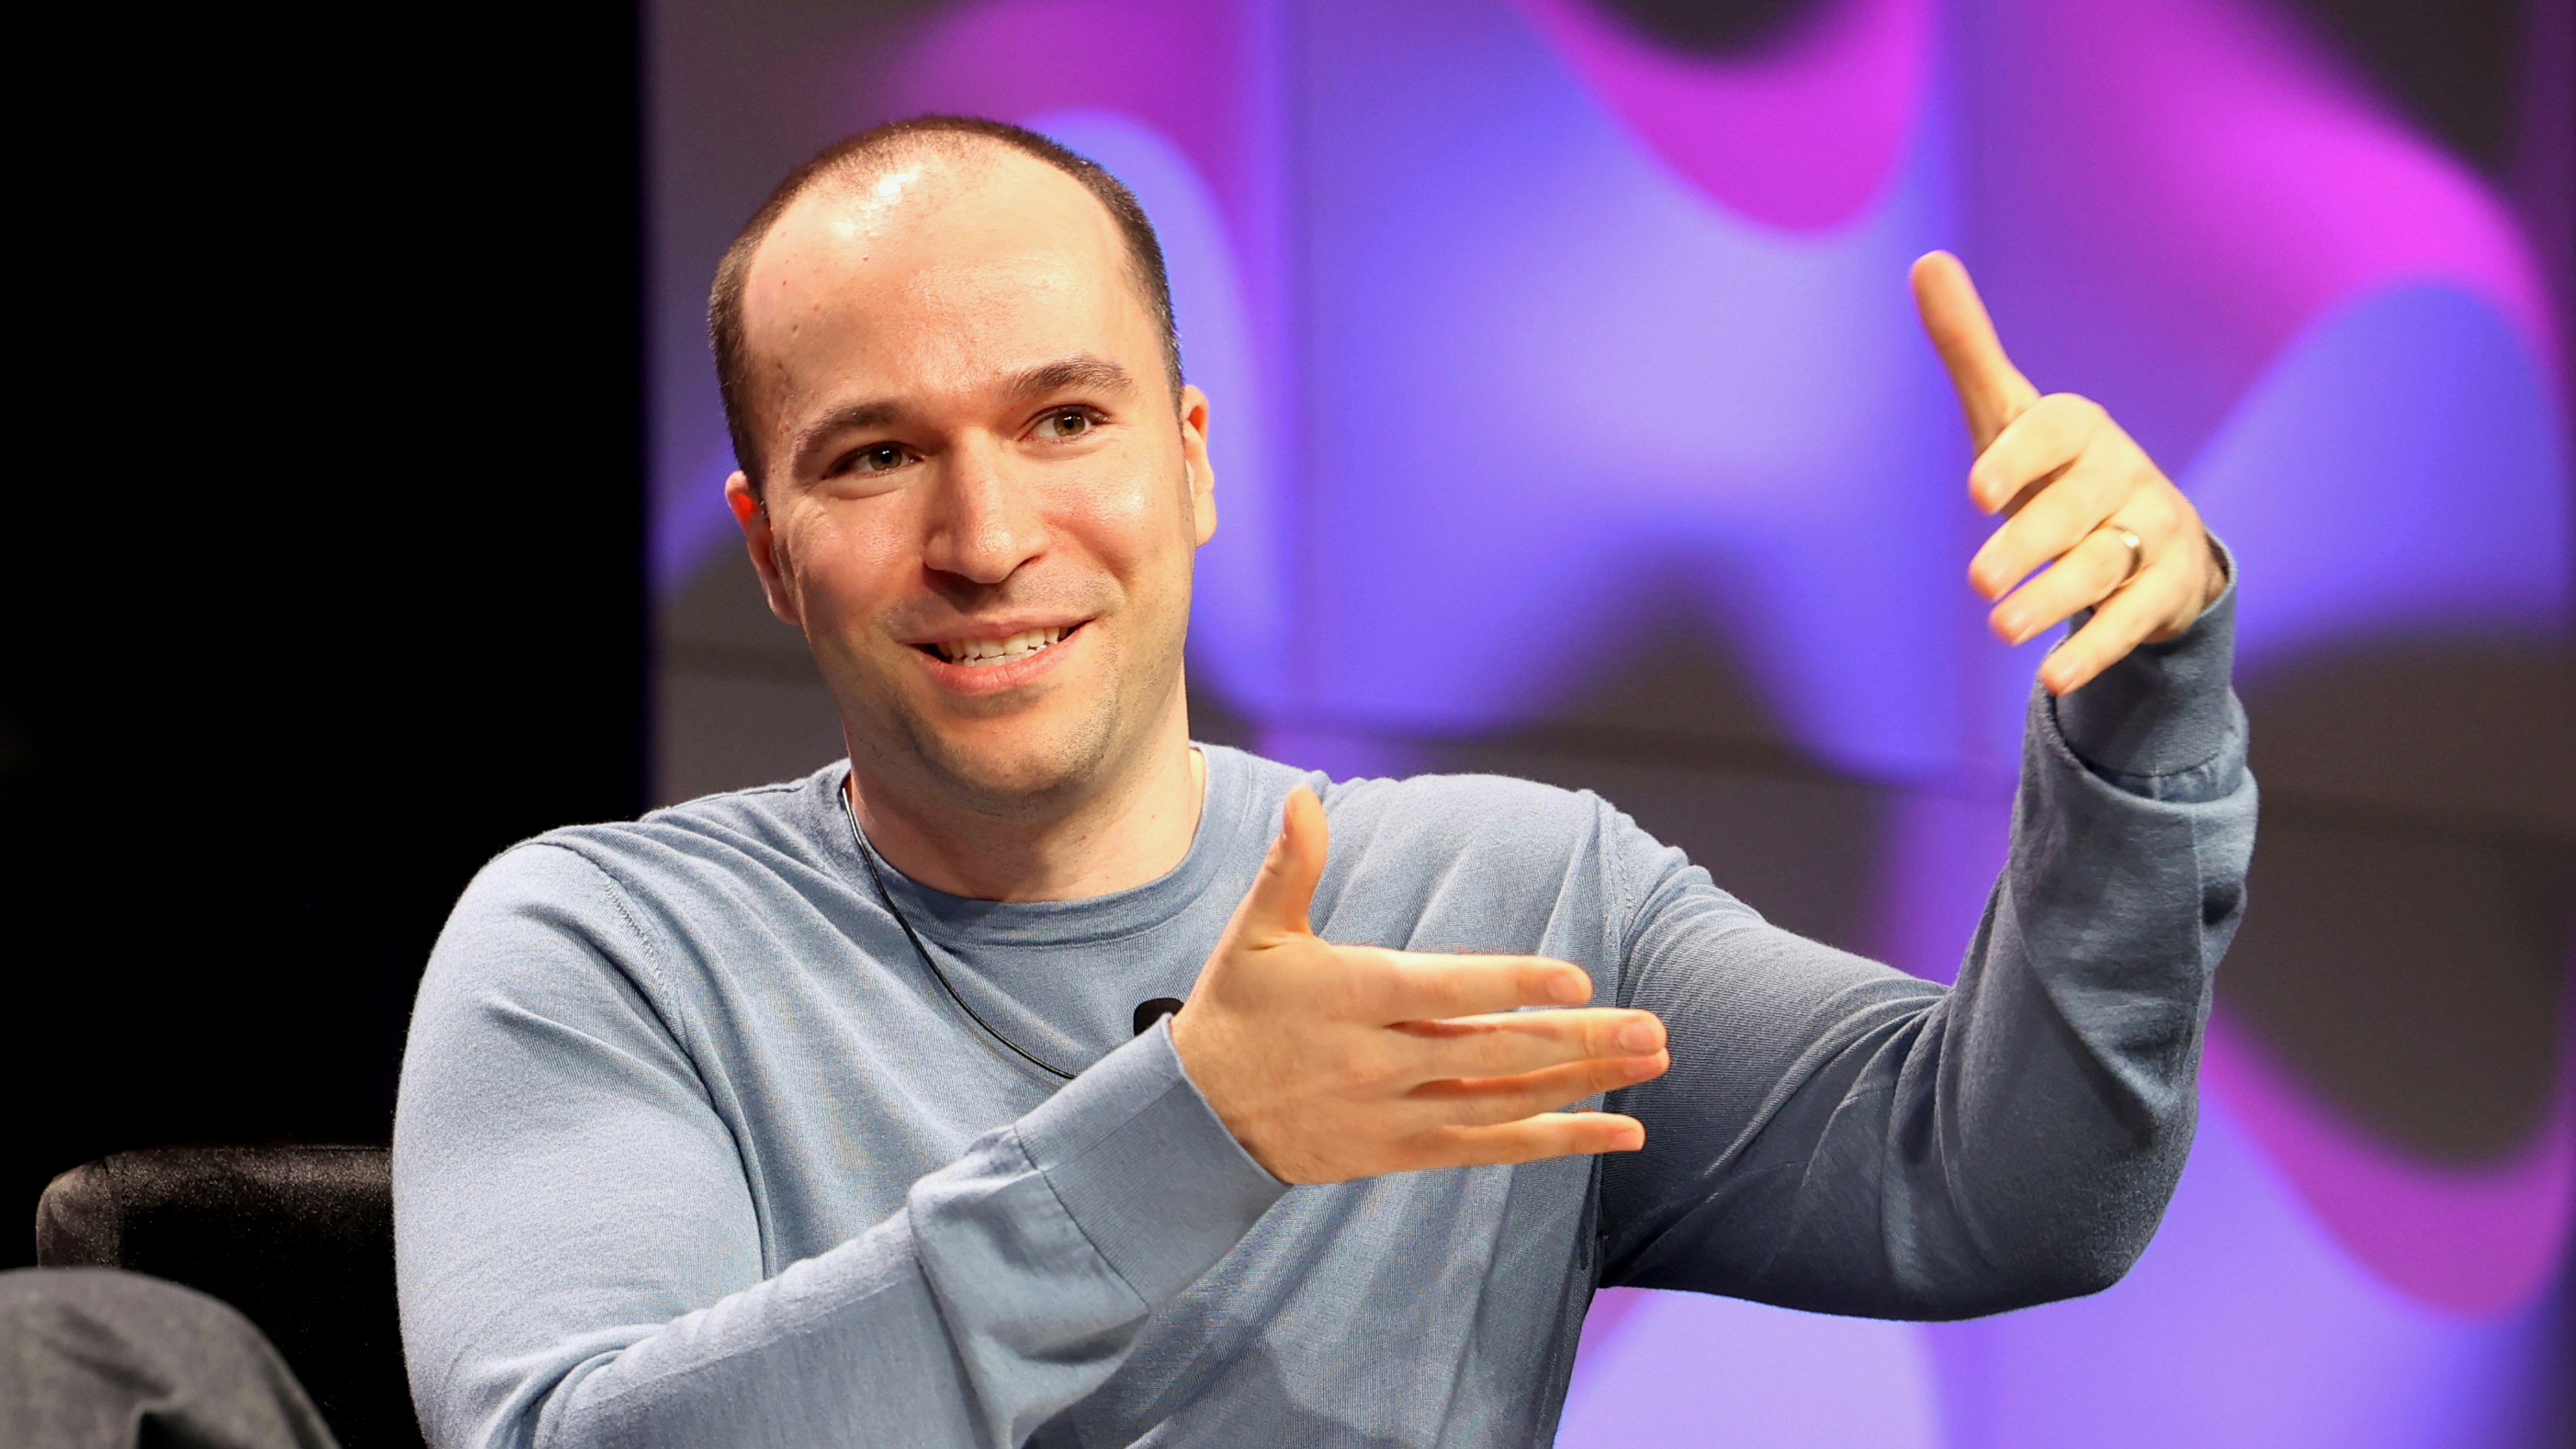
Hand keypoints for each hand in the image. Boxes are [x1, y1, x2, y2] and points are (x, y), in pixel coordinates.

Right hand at [1170, 787, 1669, 1183]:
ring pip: (1506, 1102)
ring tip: (1651, 1065)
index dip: (1513, 984)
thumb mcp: (1253, 934)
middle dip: (1580, 1041)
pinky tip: (1622, 1130)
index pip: (1446, 989)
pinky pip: (1493, 1147)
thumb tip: (1303, 797)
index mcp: (1351, 996)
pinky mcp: (1404, 1150)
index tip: (1577, 980)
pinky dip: (1560, 1140)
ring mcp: (1396, 1112)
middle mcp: (1380, 1060)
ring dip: (1585, 1084)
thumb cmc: (1236, 1010)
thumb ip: (1290, 867)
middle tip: (1653, 1031)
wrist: (1197, 1122)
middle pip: (1494, 1051)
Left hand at [1911, 252, 2227, 694]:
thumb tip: (1926, 261)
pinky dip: (2093, 649)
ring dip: (2053, 600)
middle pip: (2077, 509)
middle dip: (2030, 543)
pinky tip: (2051, 680)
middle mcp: (2123, 475)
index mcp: (2080, 430)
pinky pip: (2133, 619)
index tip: (1977, 491)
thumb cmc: (2051, 469)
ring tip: (2000, 631)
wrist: (2144, 535)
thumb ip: (1968, 348)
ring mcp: (2154, 531)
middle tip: (1977, 581)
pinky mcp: (2168, 588)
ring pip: (2104, 565)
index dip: (2020, 457)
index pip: (2056, 430)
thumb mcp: (2008, 415)